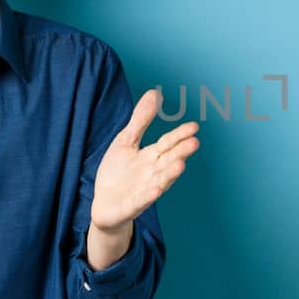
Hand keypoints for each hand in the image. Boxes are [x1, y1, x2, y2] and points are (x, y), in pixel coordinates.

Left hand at [90, 88, 199, 231]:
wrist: (104, 204)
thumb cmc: (118, 173)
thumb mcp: (126, 141)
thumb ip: (141, 120)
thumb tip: (154, 92)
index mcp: (151, 156)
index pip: (168, 143)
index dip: (180, 135)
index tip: (194, 126)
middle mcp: (152, 173)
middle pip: (168, 160)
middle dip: (181, 153)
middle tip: (194, 143)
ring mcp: (144, 190)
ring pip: (160, 180)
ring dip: (170, 174)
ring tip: (180, 165)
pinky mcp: (131, 205)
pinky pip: (141, 200)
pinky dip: (149, 196)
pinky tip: (156, 190)